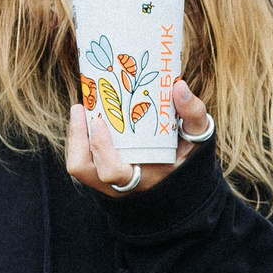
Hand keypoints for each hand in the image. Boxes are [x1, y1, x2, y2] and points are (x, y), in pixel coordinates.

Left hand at [67, 81, 210, 197]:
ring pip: (78, 165)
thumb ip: (193, 114)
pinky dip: (79, 138)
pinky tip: (87, 117)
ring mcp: (107, 182)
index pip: (112, 172)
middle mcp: (119, 185)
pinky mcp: (101, 173)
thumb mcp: (198, 137)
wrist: (183, 181)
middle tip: (81, 108)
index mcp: (142, 180)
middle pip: (83, 169)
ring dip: (75, 137)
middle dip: (77, 138)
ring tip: (80, 109)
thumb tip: (179, 87)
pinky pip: (81, 159)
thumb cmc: (189, 156)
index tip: (99, 121)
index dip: (100, 148)